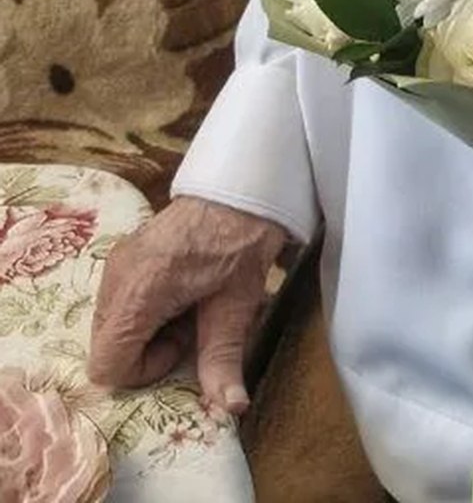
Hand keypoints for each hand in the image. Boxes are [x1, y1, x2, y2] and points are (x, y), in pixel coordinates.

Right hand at [89, 196, 286, 414]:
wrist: (240, 190)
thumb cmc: (240, 245)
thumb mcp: (236, 306)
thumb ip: (223, 360)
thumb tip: (232, 408)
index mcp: (139, 291)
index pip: (107, 364)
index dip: (143, 370)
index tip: (181, 344)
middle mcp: (116, 277)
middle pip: (105, 348)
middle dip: (145, 351)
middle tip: (187, 325)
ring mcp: (115, 262)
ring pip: (109, 328)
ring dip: (143, 332)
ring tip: (184, 306)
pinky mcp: (121, 255)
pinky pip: (115, 304)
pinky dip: (140, 312)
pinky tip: (175, 292)